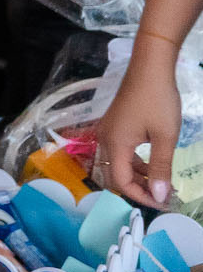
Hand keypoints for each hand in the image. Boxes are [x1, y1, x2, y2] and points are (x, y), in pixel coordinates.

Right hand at [95, 44, 181, 208]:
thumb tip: (159, 196)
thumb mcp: (165, 137)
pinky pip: (120, 152)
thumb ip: (161, 168)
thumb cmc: (158, 101)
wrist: (150, 68)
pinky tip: (153, 164)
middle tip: (164, 196)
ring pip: (118, 164)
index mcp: (115, 144)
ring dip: (138, 177)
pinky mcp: (115, 125)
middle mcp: (106, 139)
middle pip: (115, 175)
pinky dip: (135, 163)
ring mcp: (108, 131)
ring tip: (162, 183)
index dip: (141, 197)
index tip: (164, 203)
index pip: (121, 182)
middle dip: (138, 189)